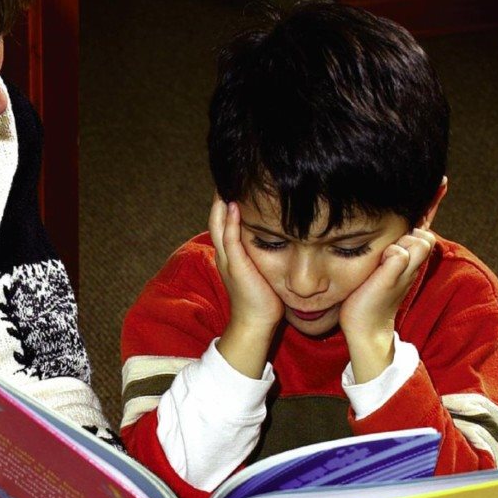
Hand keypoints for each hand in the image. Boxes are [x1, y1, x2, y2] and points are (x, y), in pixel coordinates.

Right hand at [209, 195, 282, 377]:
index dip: (226, 201)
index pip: (224, 221)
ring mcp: (227, 259)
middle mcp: (224, 253)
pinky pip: (229, 239)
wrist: (256, 324)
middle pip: (216, 217)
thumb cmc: (264, 300)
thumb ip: (265, 253)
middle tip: (226, 174)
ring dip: (220, 203)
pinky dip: (229, 222)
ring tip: (225, 181)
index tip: (235, 182)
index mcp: (230, 254)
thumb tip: (282, 238)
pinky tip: (233, 205)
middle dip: (219, 196)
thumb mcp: (262, 270)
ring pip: (218, 224)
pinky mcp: (235, 266)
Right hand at [340, 228, 435, 382]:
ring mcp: (401, 275)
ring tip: (381, 251)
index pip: (425, 239)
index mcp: (409, 267)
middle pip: (421, 241)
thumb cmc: (369, 307)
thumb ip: (395, 262)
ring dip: (399, 244)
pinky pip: (399, 258)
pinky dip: (393, 253)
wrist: (364, 331)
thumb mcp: (381, 282)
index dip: (411, 233)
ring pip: (411, 249)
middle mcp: (409, 269)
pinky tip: (379, 258)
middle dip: (407, 235)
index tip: (393, 237)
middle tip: (386, 244)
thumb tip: (399, 247)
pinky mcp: (390, 279)